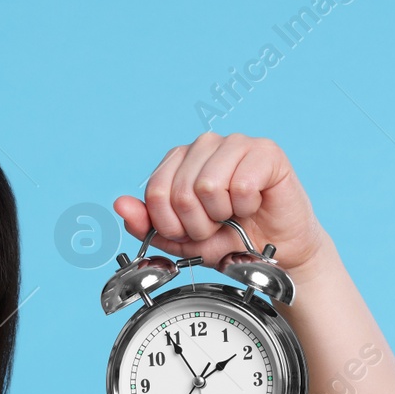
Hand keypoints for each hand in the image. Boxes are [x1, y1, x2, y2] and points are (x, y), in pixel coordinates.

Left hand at [113, 132, 334, 275]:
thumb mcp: (180, 239)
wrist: (274, 250)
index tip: (189, 231)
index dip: (171, 224)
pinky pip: (241, 184)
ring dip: (221, 214)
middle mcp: (205, 145)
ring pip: (208, 185)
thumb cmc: (230, 239)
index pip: (156, 191)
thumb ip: (146, 224)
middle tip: (216, 225)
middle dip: (197, 224)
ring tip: (234, 214)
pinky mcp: (266, 151)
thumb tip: (120, 204)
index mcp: (179, 160)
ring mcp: (235, 143)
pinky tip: (254, 204)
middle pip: (180, 191)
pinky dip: (246, 206)